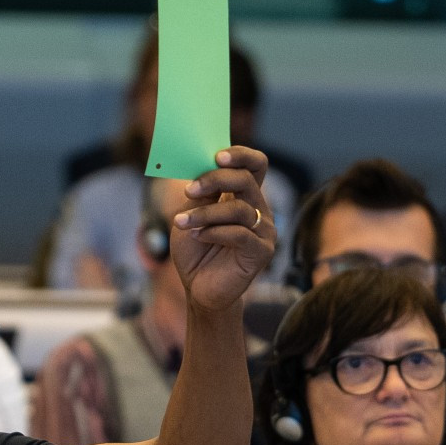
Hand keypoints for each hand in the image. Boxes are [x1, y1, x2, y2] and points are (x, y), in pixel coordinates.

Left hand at [170, 146, 276, 314]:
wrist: (198, 288)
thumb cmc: (195, 250)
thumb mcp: (192, 215)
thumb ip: (201, 193)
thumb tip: (203, 165)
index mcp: (244, 196)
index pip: (255, 165)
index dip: (241, 155)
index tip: (216, 156)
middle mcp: (258, 210)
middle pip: (247, 180)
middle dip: (215, 180)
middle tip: (190, 190)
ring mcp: (263, 231)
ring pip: (238, 209)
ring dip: (205, 214)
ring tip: (182, 222)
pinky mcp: (262, 252)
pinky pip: (240, 234)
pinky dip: (214, 232)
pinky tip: (198, 237)